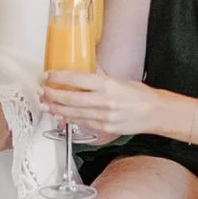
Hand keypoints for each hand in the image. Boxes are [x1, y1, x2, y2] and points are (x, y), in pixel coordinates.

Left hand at [41, 69, 156, 140]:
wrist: (155, 113)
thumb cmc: (140, 95)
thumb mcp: (119, 80)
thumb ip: (100, 77)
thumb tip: (84, 70)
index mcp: (108, 85)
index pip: (78, 80)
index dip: (60, 78)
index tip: (48, 75)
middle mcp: (105, 101)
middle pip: (71, 99)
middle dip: (53, 95)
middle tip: (42, 91)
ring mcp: (104, 116)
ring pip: (73, 113)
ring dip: (56, 109)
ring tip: (45, 105)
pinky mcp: (104, 128)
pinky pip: (82, 123)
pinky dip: (69, 119)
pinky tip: (60, 115)